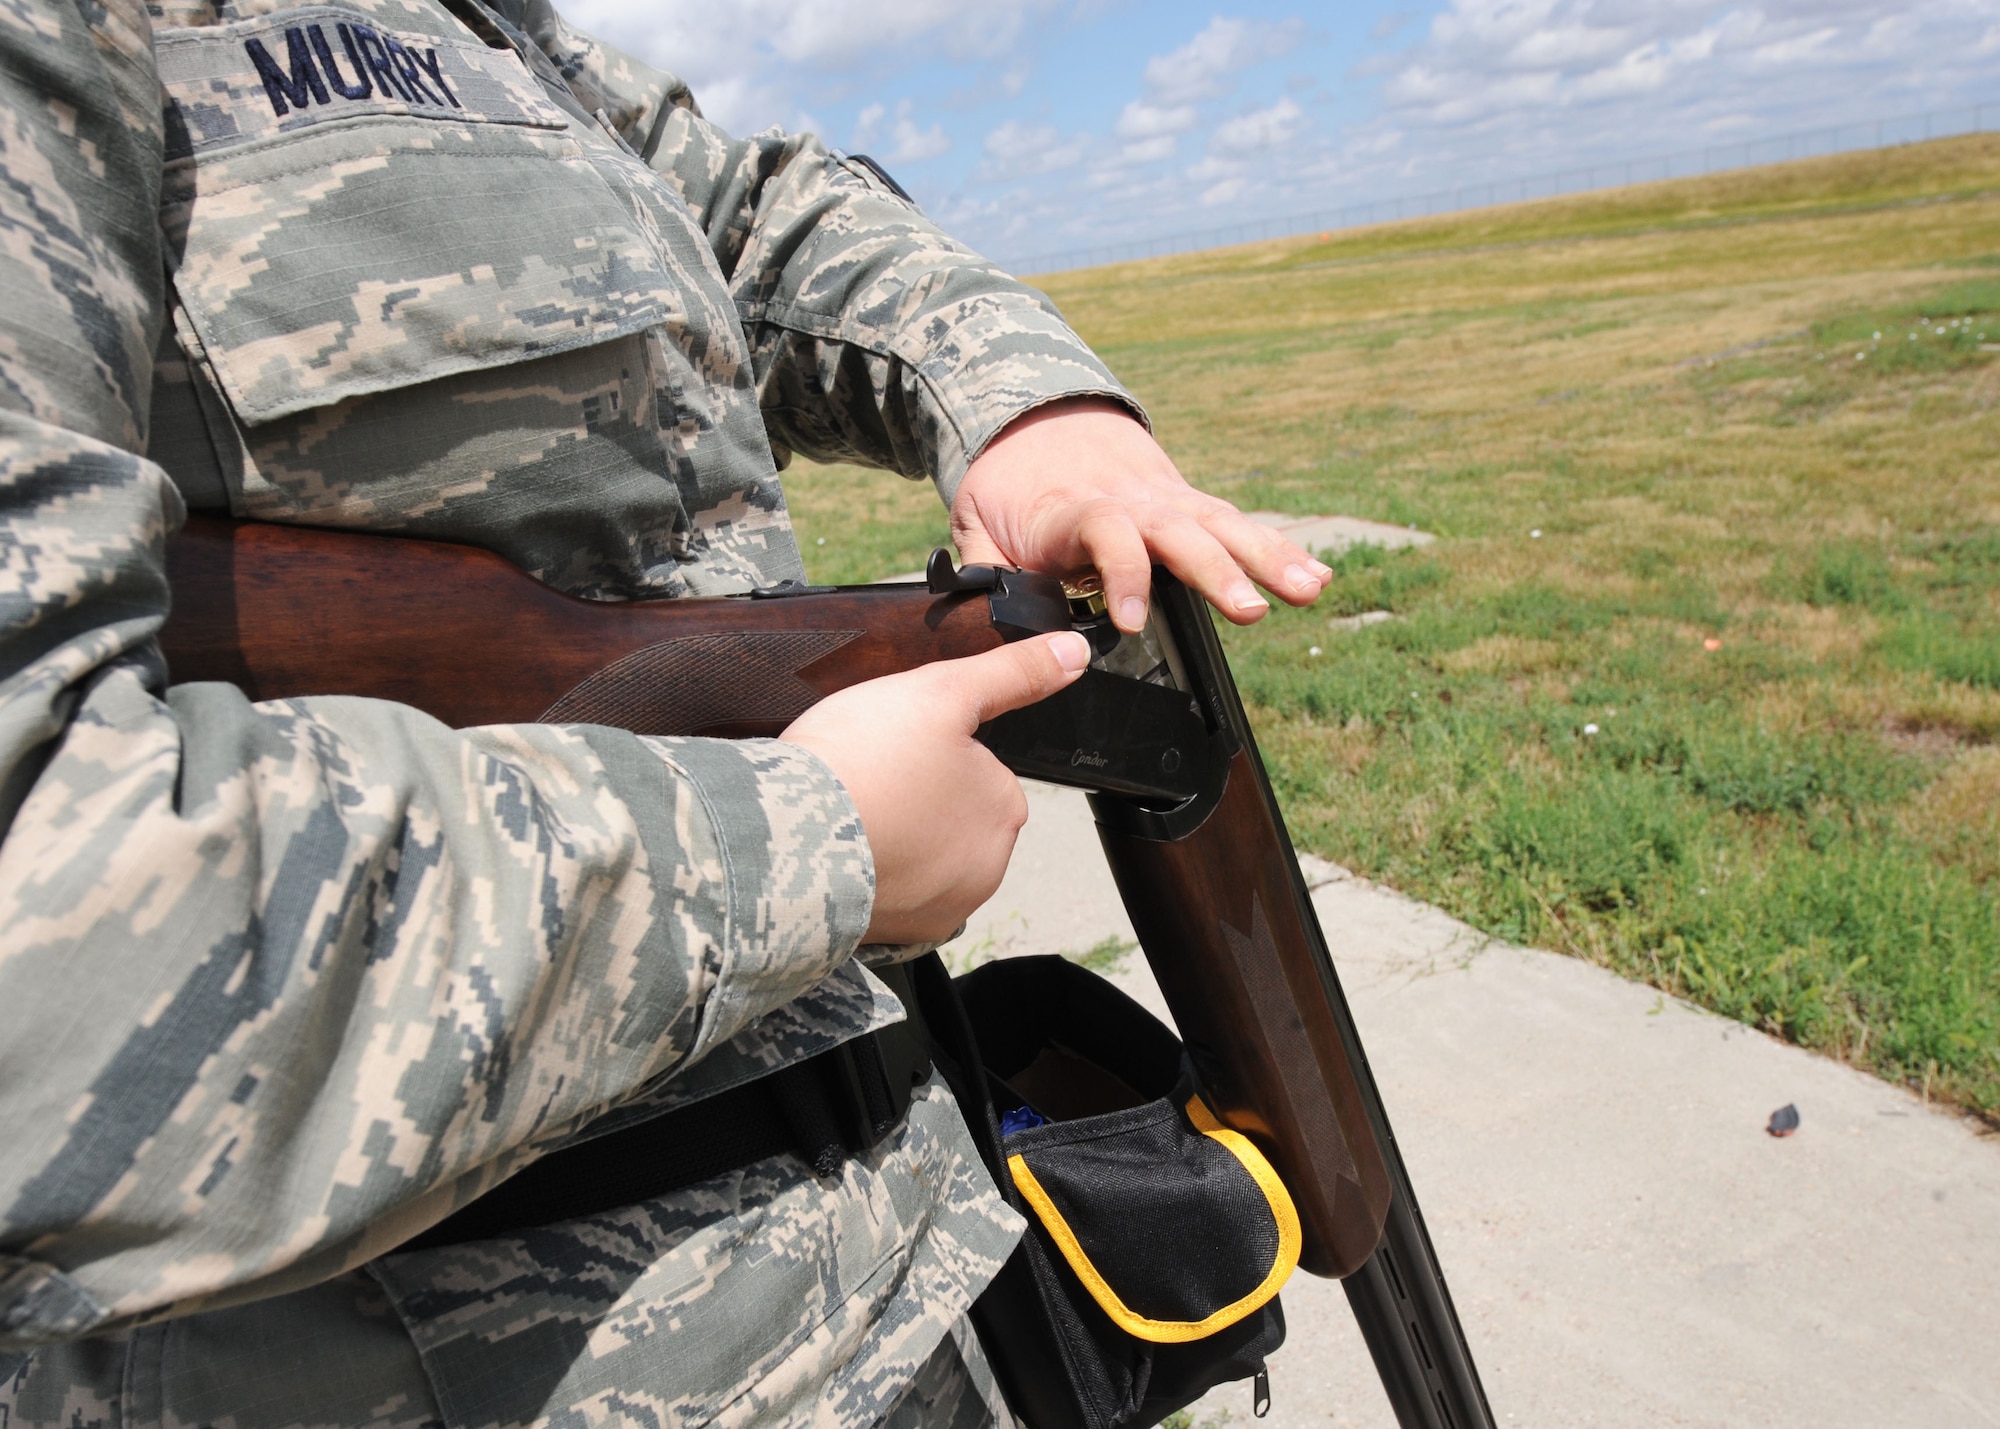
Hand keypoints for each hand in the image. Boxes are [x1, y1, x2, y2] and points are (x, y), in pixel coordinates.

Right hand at [781, 630, 1091, 944]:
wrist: (785, 839)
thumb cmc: (859, 764)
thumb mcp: (943, 692)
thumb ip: (1014, 672)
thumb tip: (1073, 652)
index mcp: (1005, 807)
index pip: (978, 769)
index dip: (928, 750)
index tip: (890, 748)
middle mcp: (988, 865)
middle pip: (952, 814)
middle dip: (916, 798)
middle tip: (868, 779)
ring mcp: (945, 905)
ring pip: (923, 855)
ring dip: (895, 837)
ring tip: (852, 814)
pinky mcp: (902, 933)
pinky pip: (895, 894)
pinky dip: (874, 874)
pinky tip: (846, 852)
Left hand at [952, 397, 1333, 632]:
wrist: (1038, 416)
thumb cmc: (1008, 484)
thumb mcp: (976, 519)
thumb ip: (980, 564)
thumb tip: (979, 611)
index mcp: (1076, 509)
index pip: (1107, 535)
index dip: (1122, 575)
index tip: (1131, 622)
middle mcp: (1131, 500)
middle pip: (1181, 532)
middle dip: (1220, 571)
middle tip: (1252, 611)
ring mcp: (1167, 500)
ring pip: (1223, 525)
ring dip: (1270, 558)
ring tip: (1310, 589)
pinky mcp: (1189, 505)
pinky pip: (1236, 526)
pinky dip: (1279, 549)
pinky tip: (1317, 577)